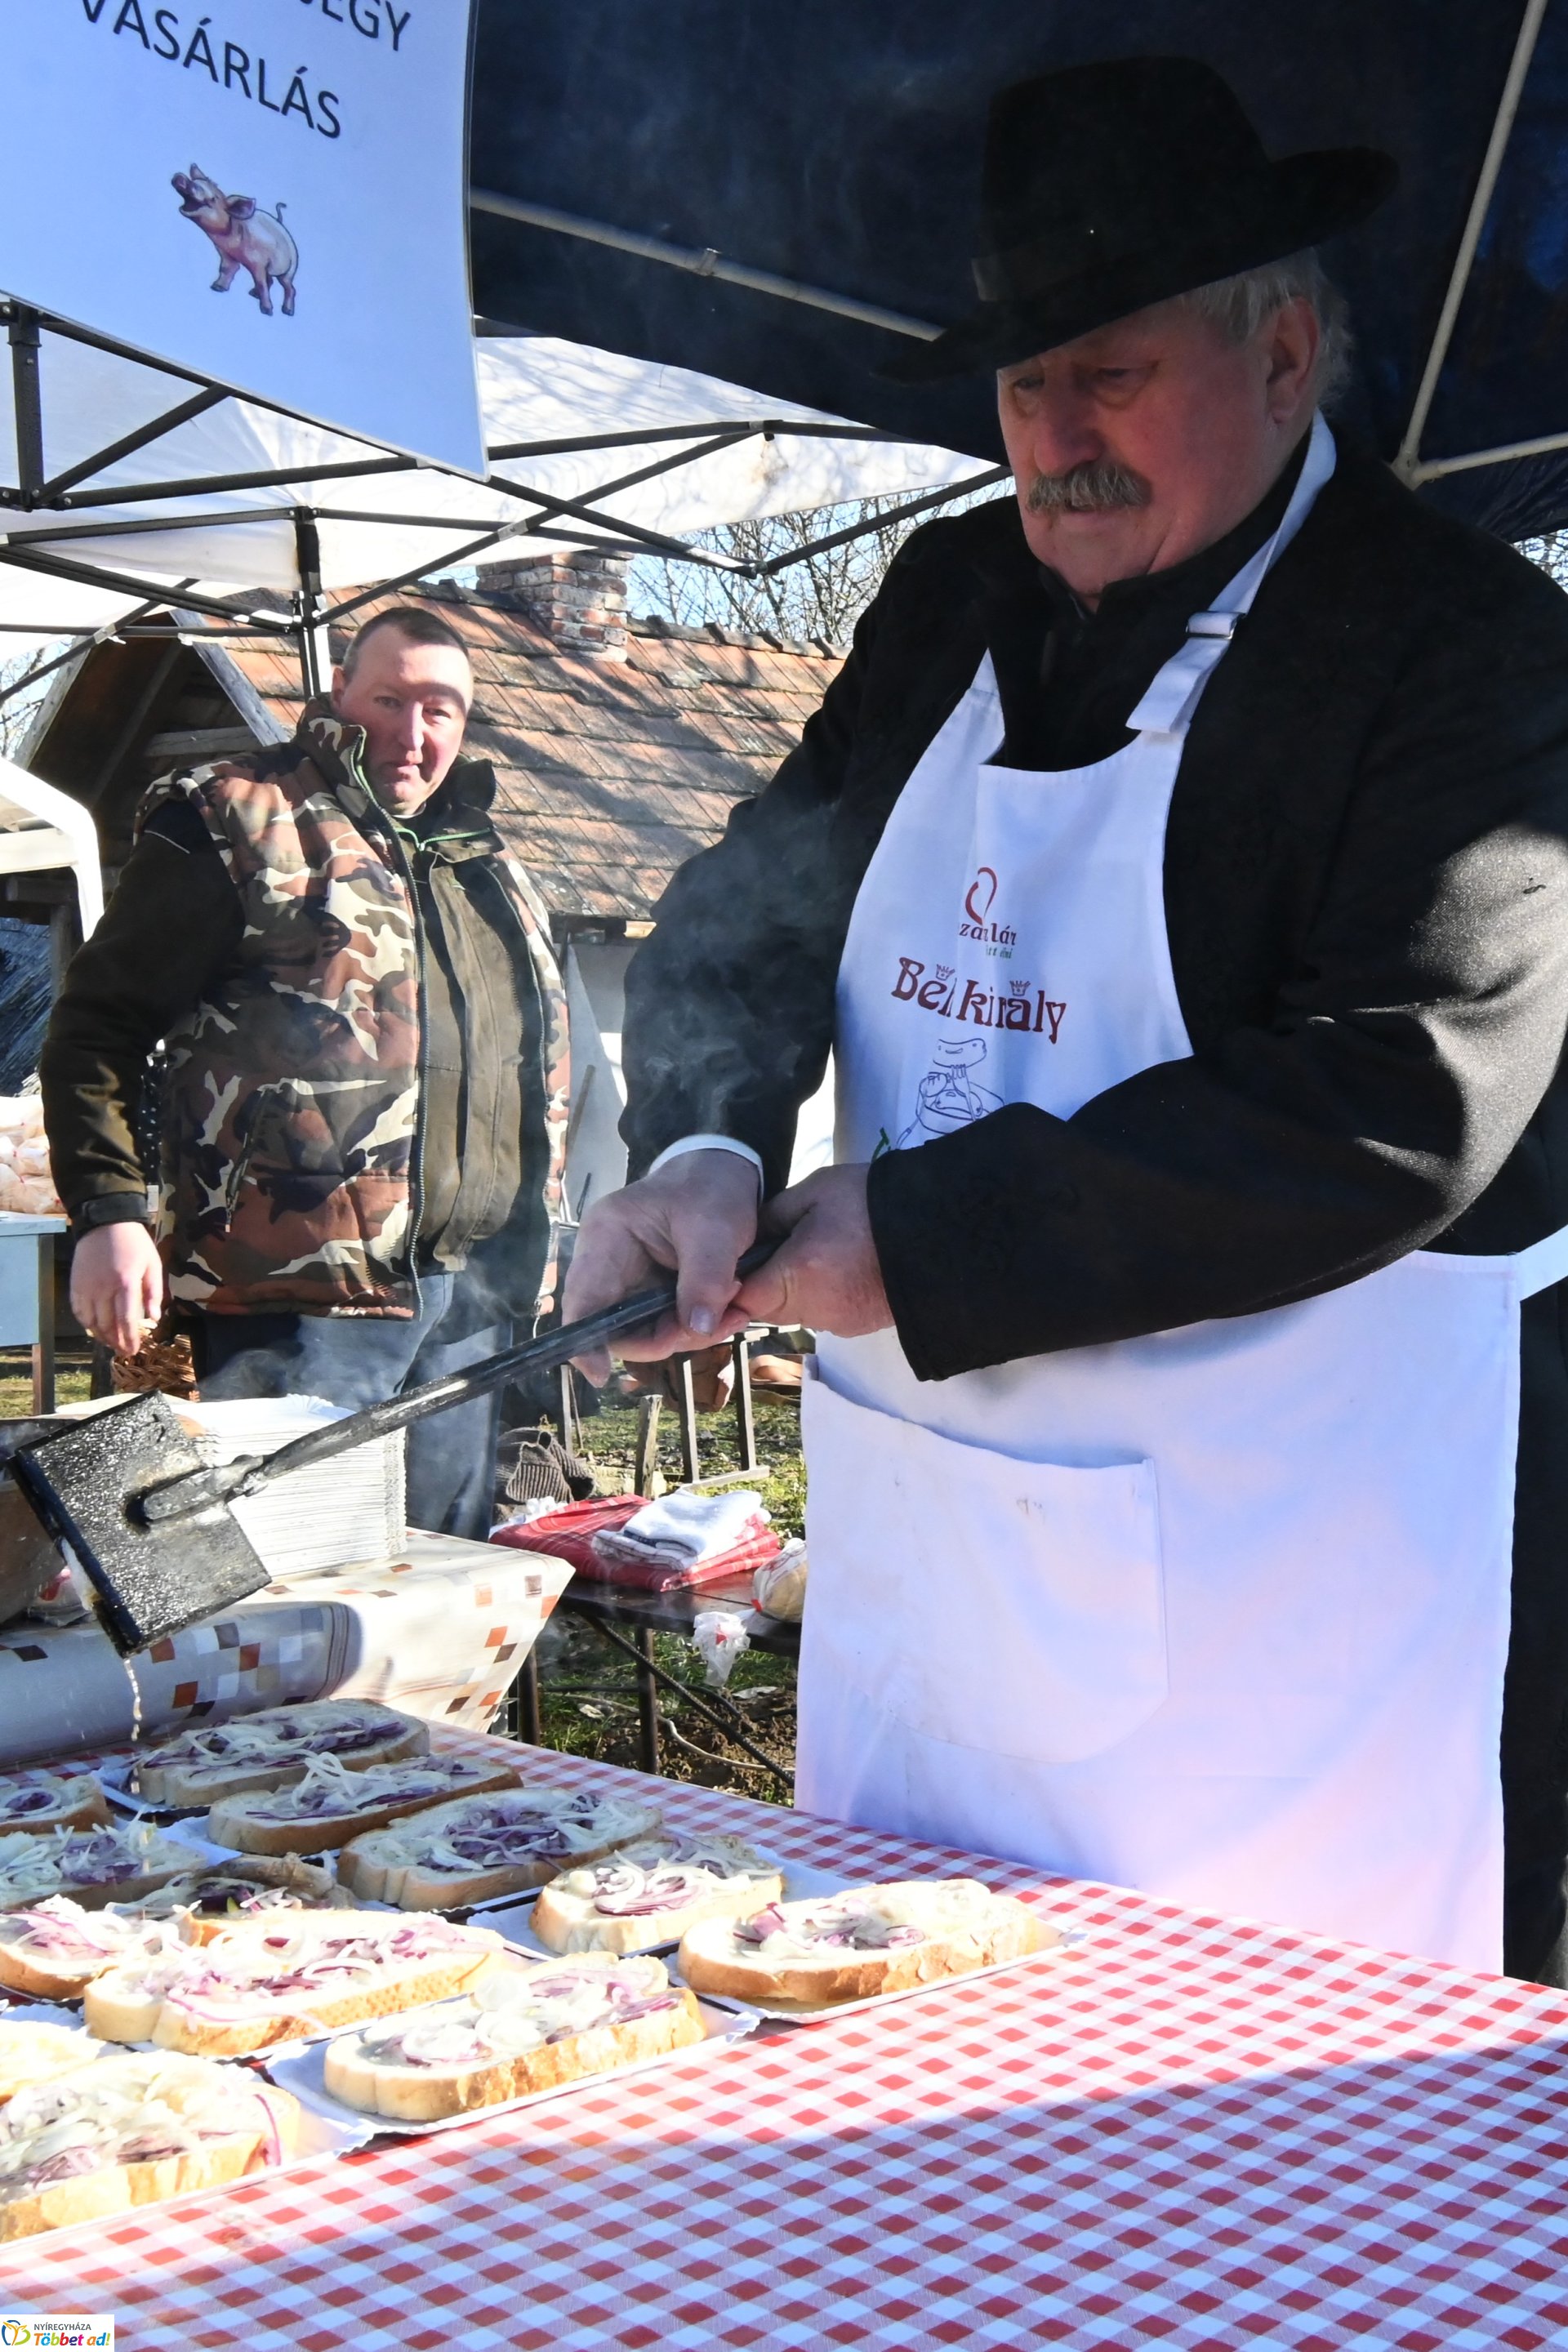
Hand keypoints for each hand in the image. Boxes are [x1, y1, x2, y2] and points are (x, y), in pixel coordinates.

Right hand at [69, 1222, 164, 1357]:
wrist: (106, 1222)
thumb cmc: (134, 1243)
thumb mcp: (152, 1264)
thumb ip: (153, 1293)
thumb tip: (154, 1319)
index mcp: (126, 1283)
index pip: (126, 1320)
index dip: (130, 1339)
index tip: (134, 1350)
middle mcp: (104, 1288)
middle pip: (108, 1325)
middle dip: (116, 1342)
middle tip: (124, 1352)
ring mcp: (87, 1287)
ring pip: (91, 1321)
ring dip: (101, 1336)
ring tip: (111, 1343)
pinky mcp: (76, 1284)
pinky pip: (78, 1310)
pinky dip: (85, 1323)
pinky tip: (94, 1328)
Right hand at [563, 1151, 759, 1381]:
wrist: (726, 1170)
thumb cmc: (711, 1188)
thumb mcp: (715, 1228)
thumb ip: (706, 1277)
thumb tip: (697, 1329)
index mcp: (608, 1238)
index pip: (583, 1301)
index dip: (585, 1342)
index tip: (600, 1375)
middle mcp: (609, 1264)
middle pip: (616, 1326)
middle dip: (665, 1337)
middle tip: (714, 1327)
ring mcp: (630, 1280)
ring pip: (644, 1331)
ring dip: (688, 1332)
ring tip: (734, 1311)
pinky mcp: (652, 1290)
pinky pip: (665, 1323)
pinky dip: (696, 1324)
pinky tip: (730, 1310)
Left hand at [737, 1163, 891, 1337]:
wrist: (940, 1232)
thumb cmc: (871, 1203)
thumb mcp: (815, 1191)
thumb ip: (772, 1215)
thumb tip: (750, 1235)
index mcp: (794, 1277)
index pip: (740, 1299)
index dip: (731, 1282)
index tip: (737, 1258)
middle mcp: (811, 1310)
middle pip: (766, 1308)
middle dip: (765, 1281)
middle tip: (782, 1244)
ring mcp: (837, 1324)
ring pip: (795, 1311)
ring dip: (795, 1288)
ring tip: (819, 1251)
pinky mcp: (858, 1327)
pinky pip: (823, 1313)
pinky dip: (823, 1294)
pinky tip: (842, 1266)